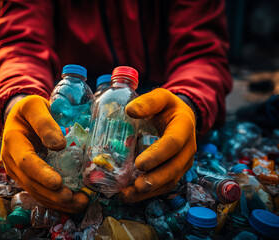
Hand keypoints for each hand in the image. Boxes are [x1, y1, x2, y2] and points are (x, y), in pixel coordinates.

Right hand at [1, 95, 88, 212]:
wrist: (20, 118)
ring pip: (36, 192)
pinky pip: (40, 193)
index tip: (58, 183)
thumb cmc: (29, 110)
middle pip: (31, 183)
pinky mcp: (27, 178)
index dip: (42, 174)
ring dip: (57, 202)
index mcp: (13, 143)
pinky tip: (73, 204)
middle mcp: (12, 162)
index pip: (26, 163)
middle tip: (75, 199)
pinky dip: (55, 201)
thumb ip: (45, 123)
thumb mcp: (35, 106)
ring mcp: (18, 173)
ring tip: (80, 204)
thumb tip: (59, 145)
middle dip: (53, 195)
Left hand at [120, 88, 196, 202]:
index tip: (139, 164)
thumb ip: (148, 102)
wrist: (179, 116)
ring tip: (129, 195)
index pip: (173, 143)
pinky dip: (150, 193)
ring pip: (171, 180)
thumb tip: (130, 111)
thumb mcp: (160, 97)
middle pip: (174, 167)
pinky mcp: (176, 170)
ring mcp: (183, 161)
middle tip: (137, 186)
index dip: (157, 155)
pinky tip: (131, 196)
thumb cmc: (167, 107)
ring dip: (151, 191)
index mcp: (184, 127)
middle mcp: (188, 147)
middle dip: (156, 179)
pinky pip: (165, 185)